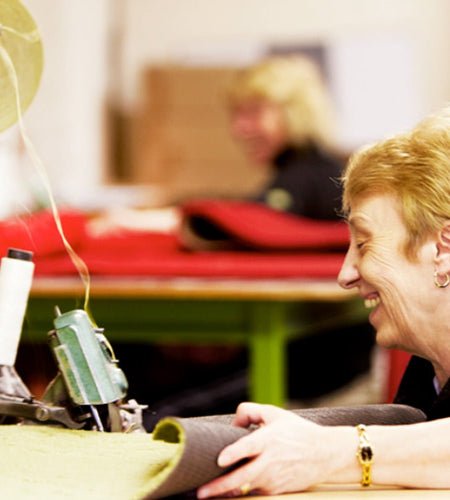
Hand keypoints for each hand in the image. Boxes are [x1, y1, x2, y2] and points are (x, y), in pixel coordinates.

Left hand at [197, 402, 339, 497]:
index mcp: (269, 439)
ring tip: (207, 493)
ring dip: (226, 492)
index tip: (220, 459)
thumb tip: (233, 424)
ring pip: (245, 488)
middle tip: (200, 491)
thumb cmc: (297, 431)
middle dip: (220, 486)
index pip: (249, 447)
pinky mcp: (277, 490)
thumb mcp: (275, 413)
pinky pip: (255, 491)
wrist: (326, 453)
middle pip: (242, 477)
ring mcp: (274, 479)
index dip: (234, 453)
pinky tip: (227, 492)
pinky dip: (241, 492)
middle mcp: (270, 461)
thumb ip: (250, 411)